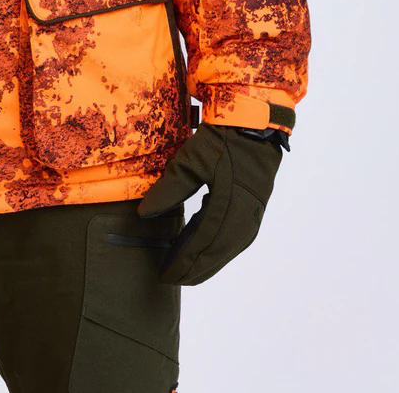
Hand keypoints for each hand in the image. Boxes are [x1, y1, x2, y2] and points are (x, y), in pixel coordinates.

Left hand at [136, 123, 287, 284]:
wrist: (255, 120)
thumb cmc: (221, 139)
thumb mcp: (190, 161)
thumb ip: (167, 190)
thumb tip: (144, 215)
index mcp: (228, 208)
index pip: (201, 245)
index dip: (182, 262)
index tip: (164, 275)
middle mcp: (244, 217)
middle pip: (216, 253)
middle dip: (193, 268)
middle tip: (171, 278)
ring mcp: (252, 212)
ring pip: (227, 248)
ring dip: (206, 261)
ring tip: (185, 269)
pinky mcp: (254, 205)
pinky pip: (235, 237)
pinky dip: (217, 247)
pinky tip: (204, 246)